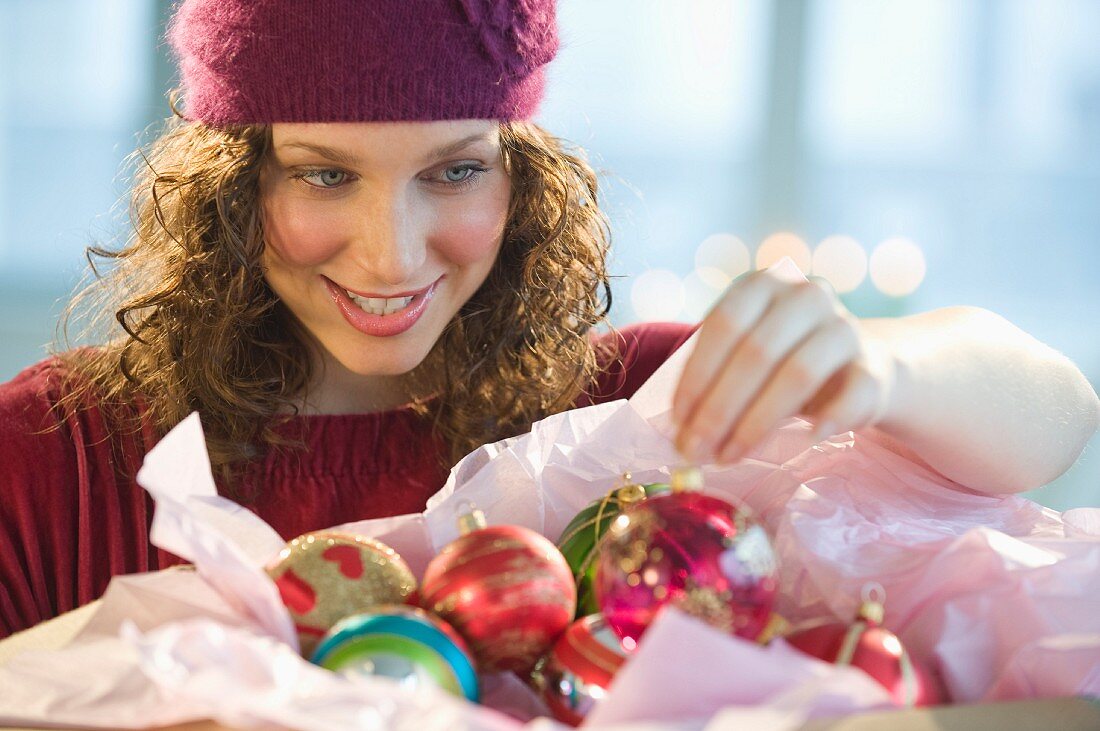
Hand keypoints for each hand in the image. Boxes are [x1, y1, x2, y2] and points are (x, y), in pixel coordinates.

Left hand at [671, 269, 896, 463]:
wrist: (858, 364)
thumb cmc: (782, 361)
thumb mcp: (745, 355)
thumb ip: (713, 380)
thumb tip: (680, 432)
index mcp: (764, 284)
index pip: (723, 325)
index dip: (696, 377)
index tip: (677, 422)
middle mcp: (806, 295)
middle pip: (756, 353)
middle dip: (719, 409)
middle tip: (696, 451)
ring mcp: (845, 327)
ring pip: (796, 375)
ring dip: (756, 423)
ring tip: (729, 457)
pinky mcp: (875, 364)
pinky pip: (852, 394)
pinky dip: (827, 419)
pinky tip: (805, 439)